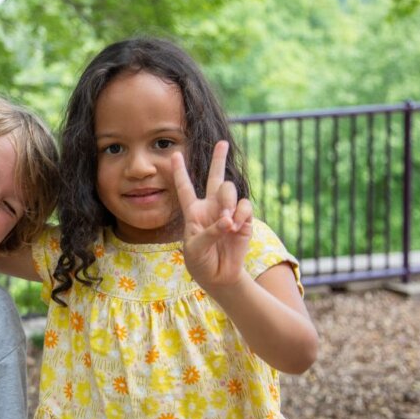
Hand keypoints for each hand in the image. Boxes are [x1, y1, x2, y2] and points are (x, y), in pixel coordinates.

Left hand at [172, 141, 252, 289]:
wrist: (219, 275)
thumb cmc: (201, 261)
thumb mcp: (196, 248)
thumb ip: (209, 232)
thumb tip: (228, 221)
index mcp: (193, 211)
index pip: (185, 188)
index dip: (180, 172)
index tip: (175, 154)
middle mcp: (211, 207)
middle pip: (215, 177)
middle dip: (218, 159)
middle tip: (222, 143)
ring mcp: (228, 211)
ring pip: (229, 190)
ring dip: (228, 203)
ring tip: (227, 222)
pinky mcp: (244, 219)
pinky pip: (244, 206)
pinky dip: (240, 216)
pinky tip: (235, 228)